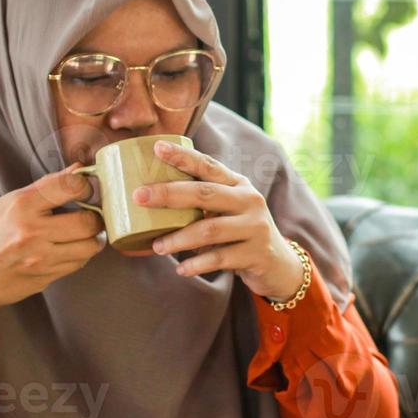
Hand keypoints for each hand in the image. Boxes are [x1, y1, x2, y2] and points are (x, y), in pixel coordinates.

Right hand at [0, 164, 105, 353]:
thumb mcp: (4, 204)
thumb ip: (45, 187)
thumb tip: (78, 169)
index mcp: (20, 206)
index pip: (71, 186)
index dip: (86, 185)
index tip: (85, 188)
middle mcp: (32, 233)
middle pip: (89, 221)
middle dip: (95, 216)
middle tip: (91, 213)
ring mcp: (40, 259)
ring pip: (90, 246)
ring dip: (93, 237)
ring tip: (83, 232)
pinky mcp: (45, 278)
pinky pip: (78, 264)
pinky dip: (80, 254)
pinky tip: (68, 248)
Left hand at [132, 140, 304, 300]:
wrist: (278, 263)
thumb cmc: (240, 232)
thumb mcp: (227, 210)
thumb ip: (201, 203)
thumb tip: (151, 201)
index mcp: (238, 184)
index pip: (208, 166)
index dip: (183, 156)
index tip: (157, 148)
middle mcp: (249, 200)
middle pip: (205, 193)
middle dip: (169, 194)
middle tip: (139, 197)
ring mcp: (255, 227)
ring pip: (210, 229)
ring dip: (179, 238)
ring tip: (157, 246)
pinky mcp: (256, 254)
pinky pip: (220, 258)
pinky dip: (197, 264)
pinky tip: (181, 269)